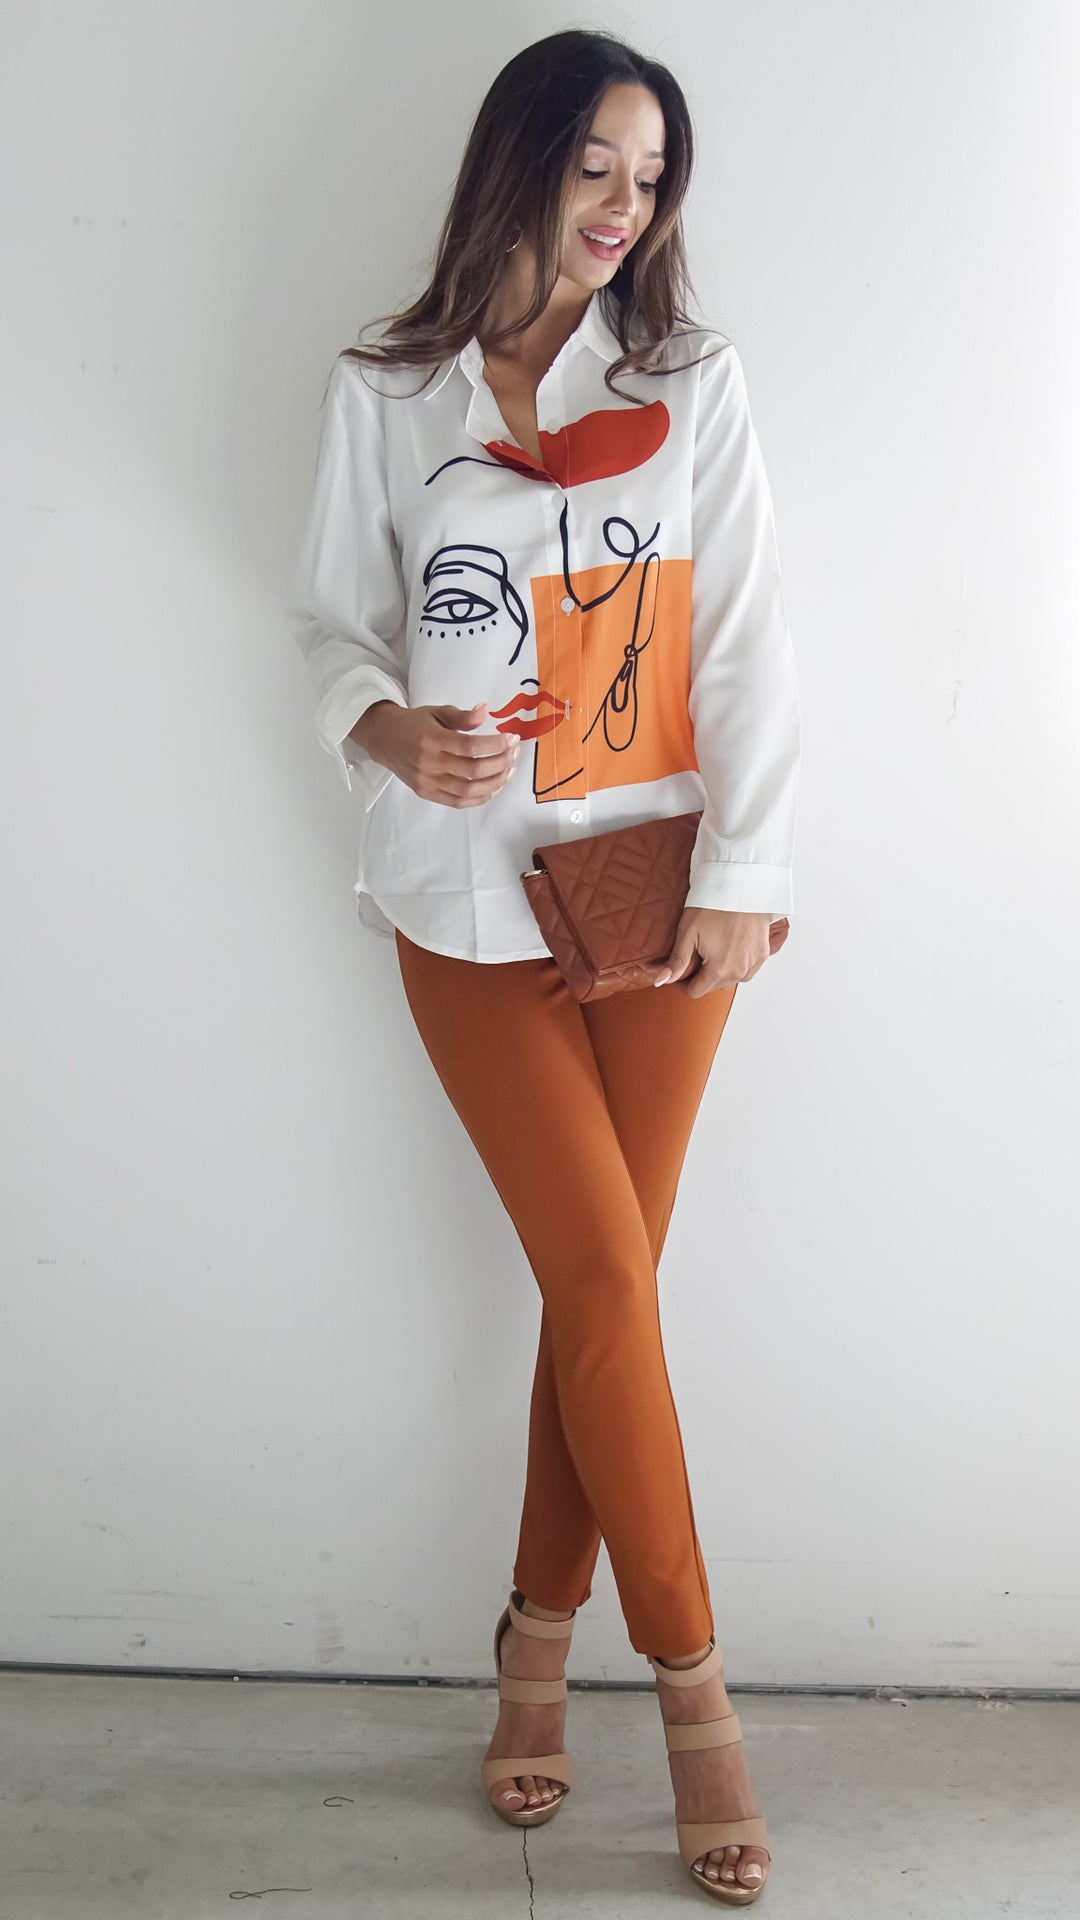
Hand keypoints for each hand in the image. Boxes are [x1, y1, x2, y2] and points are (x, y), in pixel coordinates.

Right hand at [350, 700, 519, 807]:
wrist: (384, 739)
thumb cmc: (414, 724)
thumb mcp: (437, 712)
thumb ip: (462, 716)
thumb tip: (485, 710)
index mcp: (432, 739)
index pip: (470, 747)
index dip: (495, 745)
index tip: (511, 739)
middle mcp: (429, 763)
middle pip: (473, 770)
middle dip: (501, 762)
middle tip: (514, 753)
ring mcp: (427, 781)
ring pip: (469, 790)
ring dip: (495, 782)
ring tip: (509, 770)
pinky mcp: (427, 793)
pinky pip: (458, 802)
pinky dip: (480, 798)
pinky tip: (494, 787)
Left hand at [653, 908, 788, 997]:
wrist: (742, 886)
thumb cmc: (714, 906)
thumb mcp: (688, 932)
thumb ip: (677, 961)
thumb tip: (661, 981)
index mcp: (719, 970)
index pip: (696, 992)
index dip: (683, 984)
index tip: (680, 972)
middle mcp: (738, 972)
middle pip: (714, 987)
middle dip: (701, 977)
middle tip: (696, 956)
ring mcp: (753, 963)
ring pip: (731, 980)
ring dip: (721, 972)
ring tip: (713, 951)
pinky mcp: (763, 953)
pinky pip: (747, 970)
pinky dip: (738, 965)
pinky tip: (730, 950)